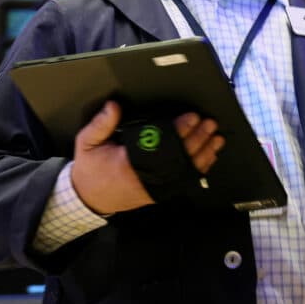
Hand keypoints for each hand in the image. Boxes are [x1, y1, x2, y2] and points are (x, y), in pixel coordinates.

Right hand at [71, 101, 224, 214]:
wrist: (89, 198)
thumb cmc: (90, 168)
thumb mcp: (87, 143)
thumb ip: (101, 124)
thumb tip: (115, 105)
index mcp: (129, 163)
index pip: (160, 144)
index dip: (179, 129)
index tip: (192, 117)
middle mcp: (146, 177)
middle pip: (178, 156)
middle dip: (197, 138)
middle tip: (210, 123)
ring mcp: (155, 187)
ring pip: (185, 170)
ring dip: (204, 153)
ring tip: (217, 138)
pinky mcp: (160, 192)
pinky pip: (183, 180)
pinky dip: (198, 168)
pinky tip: (209, 157)